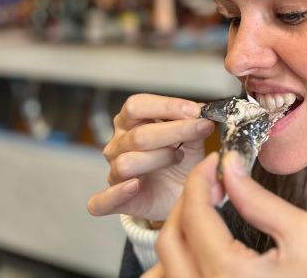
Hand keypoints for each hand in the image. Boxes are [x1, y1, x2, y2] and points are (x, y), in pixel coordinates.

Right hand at [87, 94, 214, 221]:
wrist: (182, 195)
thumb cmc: (182, 161)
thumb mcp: (192, 138)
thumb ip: (194, 123)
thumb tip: (203, 111)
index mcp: (131, 121)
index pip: (136, 105)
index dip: (167, 106)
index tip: (195, 112)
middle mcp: (118, 144)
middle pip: (138, 134)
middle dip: (175, 131)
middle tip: (201, 129)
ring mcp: (114, 172)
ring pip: (127, 163)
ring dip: (159, 158)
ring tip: (178, 158)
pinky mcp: (114, 201)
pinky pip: (103, 200)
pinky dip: (117, 193)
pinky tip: (136, 186)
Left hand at [145, 151, 306, 277]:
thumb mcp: (304, 233)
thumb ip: (259, 200)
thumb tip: (230, 168)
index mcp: (228, 274)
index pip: (195, 214)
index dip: (200, 179)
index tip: (214, 161)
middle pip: (170, 240)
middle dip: (186, 202)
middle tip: (212, 183)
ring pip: (164, 270)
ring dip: (177, 236)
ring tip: (205, 214)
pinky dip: (178, 266)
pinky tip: (201, 250)